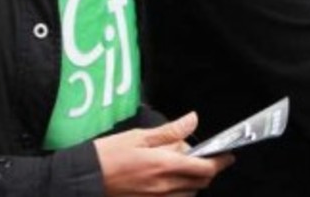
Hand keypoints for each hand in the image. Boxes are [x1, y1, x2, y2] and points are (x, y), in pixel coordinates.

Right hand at [94, 112, 233, 195]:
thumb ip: (170, 131)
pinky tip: (167, 182)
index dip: (220, 162)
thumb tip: (192, 120)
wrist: (81, 180)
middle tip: (202, 158)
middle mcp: (164, 187)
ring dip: (192, 183)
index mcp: (164, 166)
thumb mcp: (139, 136)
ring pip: (187, 194)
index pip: (204, 168)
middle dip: (207, 171)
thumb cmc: (106, 156)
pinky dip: (177, 193)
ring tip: (179, 168)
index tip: (228, 155)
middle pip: (200, 183)